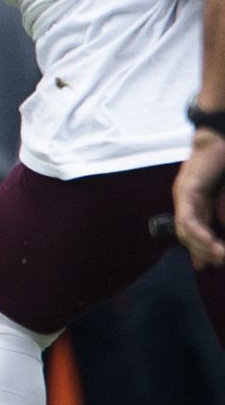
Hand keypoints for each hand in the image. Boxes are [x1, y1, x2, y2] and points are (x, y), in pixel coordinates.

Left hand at [174, 130, 224, 268]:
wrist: (222, 138)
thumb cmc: (224, 164)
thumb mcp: (224, 194)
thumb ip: (223, 210)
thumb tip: (223, 227)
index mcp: (196, 199)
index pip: (192, 230)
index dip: (199, 249)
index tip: (206, 266)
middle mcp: (186, 199)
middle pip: (186, 233)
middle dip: (202, 251)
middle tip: (218, 263)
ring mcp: (184, 195)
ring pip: (185, 230)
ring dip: (202, 246)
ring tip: (220, 257)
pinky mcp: (187, 190)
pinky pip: (187, 219)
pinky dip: (198, 234)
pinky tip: (211, 244)